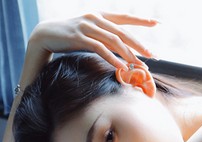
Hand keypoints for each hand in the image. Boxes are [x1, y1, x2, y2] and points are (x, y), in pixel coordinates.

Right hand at [29, 12, 157, 69]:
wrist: (45, 35)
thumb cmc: (70, 36)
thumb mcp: (89, 32)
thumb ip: (104, 35)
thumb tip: (121, 46)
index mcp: (99, 15)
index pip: (124, 17)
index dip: (141, 20)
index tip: (157, 22)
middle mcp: (95, 18)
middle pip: (122, 32)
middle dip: (139, 45)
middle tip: (153, 55)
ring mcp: (87, 27)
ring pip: (113, 41)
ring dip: (128, 55)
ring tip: (140, 66)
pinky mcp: (78, 37)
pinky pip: (100, 48)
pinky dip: (112, 58)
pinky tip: (121, 66)